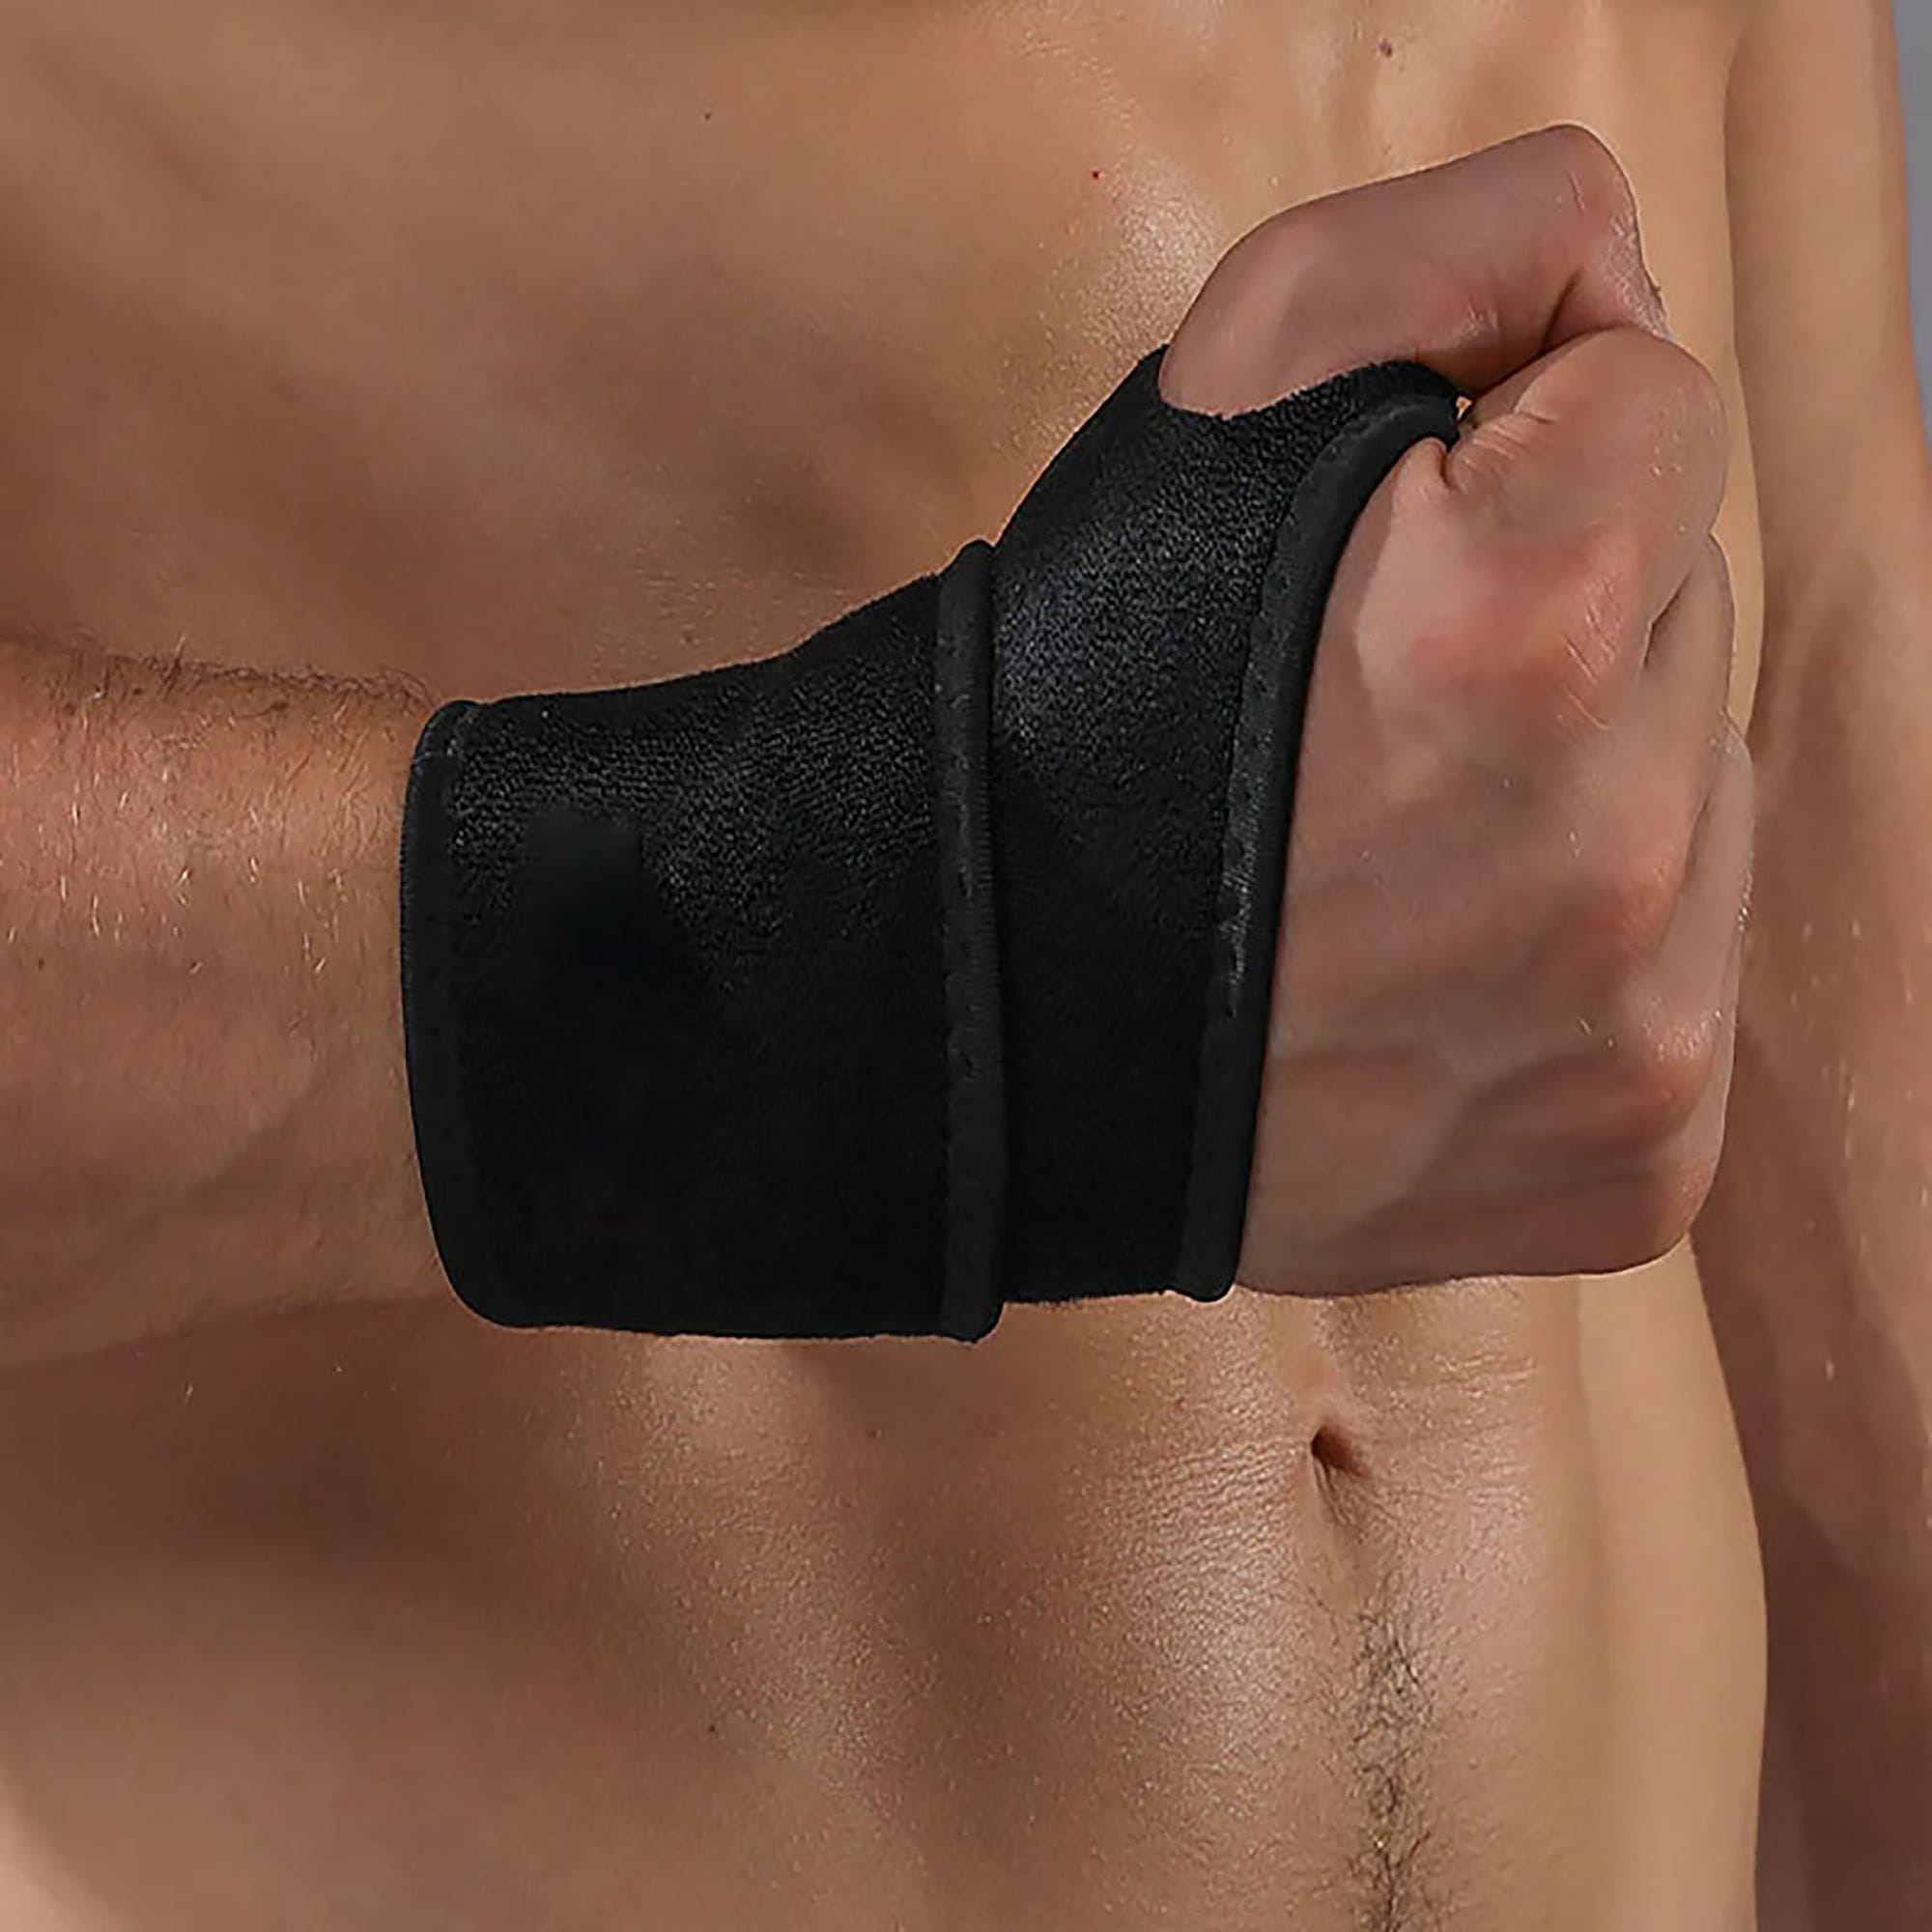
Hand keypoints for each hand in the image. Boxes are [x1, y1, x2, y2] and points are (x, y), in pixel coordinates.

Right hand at [1165, 125, 1753, 1294]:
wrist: (978, 1015)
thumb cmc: (1075, 707)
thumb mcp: (1210, 387)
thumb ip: (1455, 241)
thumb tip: (1626, 283)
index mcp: (1515, 632)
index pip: (1660, 411)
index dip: (1508, 450)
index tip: (1388, 544)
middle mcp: (1611, 858)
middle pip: (1682, 622)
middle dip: (1548, 631)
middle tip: (1363, 722)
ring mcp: (1635, 1040)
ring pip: (1693, 805)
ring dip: (1575, 798)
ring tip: (1386, 860)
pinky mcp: (1636, 1165)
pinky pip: (1683, 987)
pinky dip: (1580, 969)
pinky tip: (1430, 980)